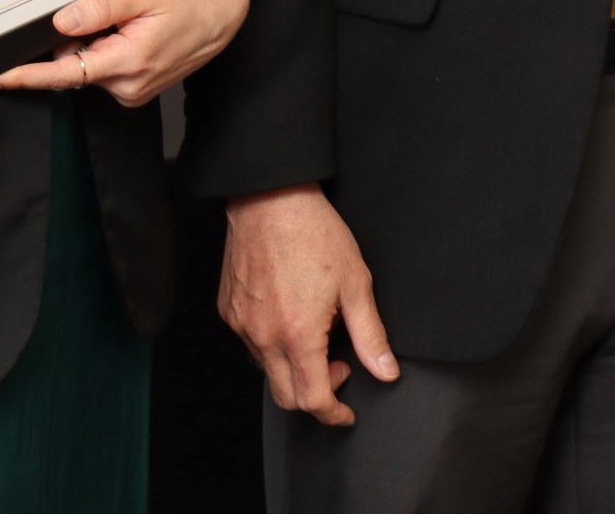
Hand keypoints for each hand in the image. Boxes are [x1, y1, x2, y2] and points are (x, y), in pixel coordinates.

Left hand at [0, 0, 250, 105]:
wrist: (227, 12)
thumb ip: (101, 7)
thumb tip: (61, 21)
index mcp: (127, 62)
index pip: (63, 74)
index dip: (26, 76)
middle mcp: (128, 85)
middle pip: (75, 65)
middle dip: (75, 39)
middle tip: (110, 10)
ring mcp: (134, 90)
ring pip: (90, 66)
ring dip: (96, 43)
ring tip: (132, 18)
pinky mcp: (138, 88)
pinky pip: (107, 69)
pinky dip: (109, 49)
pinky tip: (135, 30)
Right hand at [221, 184, 399, 425]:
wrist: (271, 200)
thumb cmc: (315, 235)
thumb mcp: (356, 284)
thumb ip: (371, 335)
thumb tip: (386, 371)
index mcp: (298, 335)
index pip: (313, 399)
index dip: (334, 414)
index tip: (346, 413)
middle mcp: (263, 337)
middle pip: (286, 396)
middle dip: (316, 396)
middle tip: (340, 366)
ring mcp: (241, 326)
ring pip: (267, 371)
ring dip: (294, 368)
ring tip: (317, 333)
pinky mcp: (228, 312)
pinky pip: (250, 345)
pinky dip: (273, 345)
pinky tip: (291, 317)